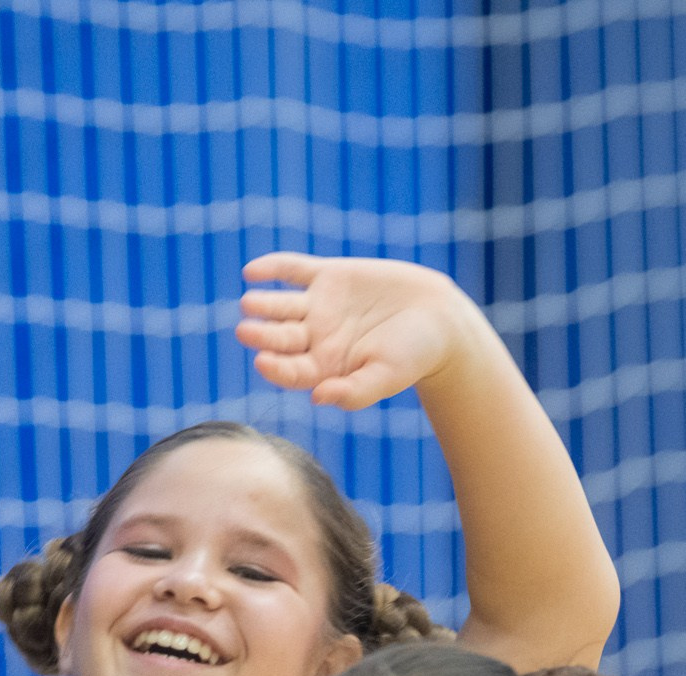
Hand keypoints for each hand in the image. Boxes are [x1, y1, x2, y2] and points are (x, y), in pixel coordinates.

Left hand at [237, 253, 479, 409]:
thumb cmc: (415, 356)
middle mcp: (315, 338)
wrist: (439, 318)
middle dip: (263, 335)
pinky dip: (273, 268)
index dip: (275, 367)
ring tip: (249, 302)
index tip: (262, 362)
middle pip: (280, 338)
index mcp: (324, 368)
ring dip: (264, 304)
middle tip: (245, 330)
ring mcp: (319, 307)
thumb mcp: (387, 377)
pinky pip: (293, 270)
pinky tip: (252, 270)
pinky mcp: (329, 276)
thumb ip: (353, 391)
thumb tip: (317, 398)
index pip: (290, 371)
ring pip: (282, 305)